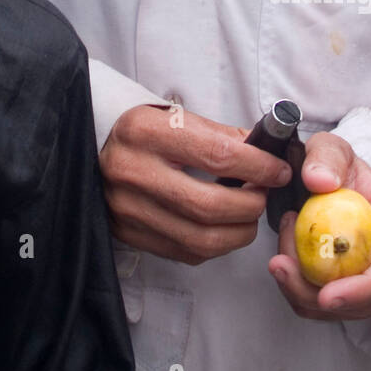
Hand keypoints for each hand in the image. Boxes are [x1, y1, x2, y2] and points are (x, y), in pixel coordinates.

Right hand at [100, 103, 292, 264]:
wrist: (92, 148)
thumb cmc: (143, 132)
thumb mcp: (175, 118)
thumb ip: (220, 136)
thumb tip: (266, 155)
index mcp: (145, 132)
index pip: (217, 155)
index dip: (257, 167)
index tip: (278, 171)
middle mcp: (131, 171)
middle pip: (210, 205)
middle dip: (251, 204)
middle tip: (264, 195)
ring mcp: (127, 209)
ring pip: (201, 238)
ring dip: (238, 231)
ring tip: (248, 213)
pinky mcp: (128, 234)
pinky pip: (186, 252)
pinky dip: (215, 244)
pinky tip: (223, 227)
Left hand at [269, 129, 370, 319]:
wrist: (328, 177)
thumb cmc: (333, 163)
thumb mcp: (327, 147)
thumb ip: (324, 158)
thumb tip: (320, 181)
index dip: (364, 288)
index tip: (325, 296)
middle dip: (322, 295)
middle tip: (281, 268)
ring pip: (350, 307)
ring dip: (306, 291)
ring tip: (278, 257)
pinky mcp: (359, 284)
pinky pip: (333, 305)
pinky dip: (303, 293)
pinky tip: (286, 264)